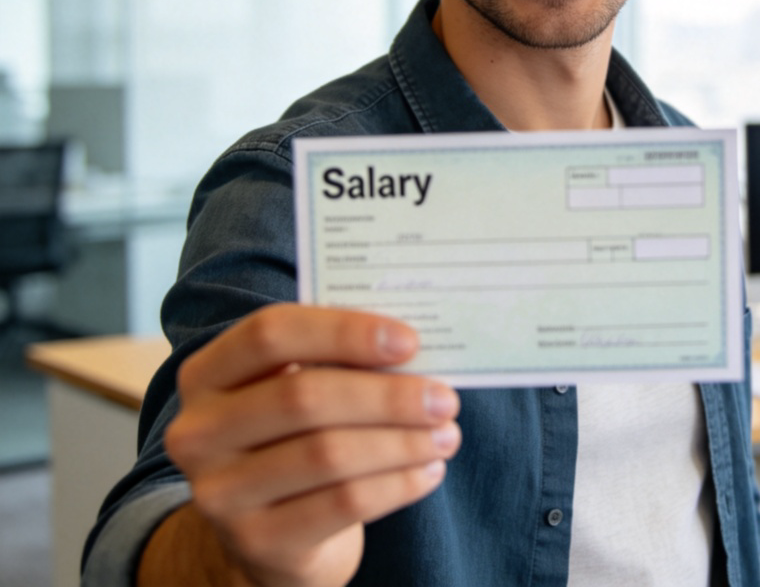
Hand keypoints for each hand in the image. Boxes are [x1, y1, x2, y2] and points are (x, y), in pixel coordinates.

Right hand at [141, 303, 460, 586]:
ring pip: (328, 455)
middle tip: (445, 398)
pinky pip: (342, 505)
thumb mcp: (299, 386)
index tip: (409, 341)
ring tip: (447, 434)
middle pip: (303, 396)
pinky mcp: (255, 541)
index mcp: (207, 372)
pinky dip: (397, 484)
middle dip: (387, 395)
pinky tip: (429, 471)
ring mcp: (220, 492)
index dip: (342, 331)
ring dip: (402, 442)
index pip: (269, 332)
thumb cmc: (296, 435)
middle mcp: (199, 431)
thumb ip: (338, 359)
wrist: (269, 532)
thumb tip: (411, 348)